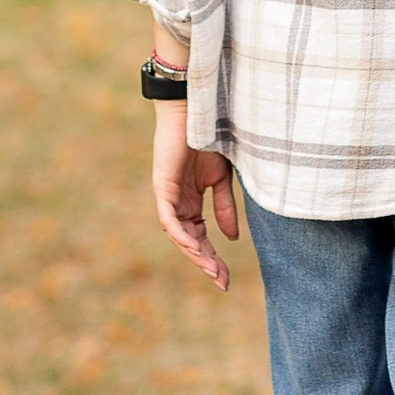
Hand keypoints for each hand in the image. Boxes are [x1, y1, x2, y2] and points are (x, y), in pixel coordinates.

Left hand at [151, 98, 238, 288]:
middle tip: (221, 282)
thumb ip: (225, 208)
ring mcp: (168, 198)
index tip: (226, 279)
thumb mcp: (223, 180)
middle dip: (205, 263)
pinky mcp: (162, 188)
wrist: (198, 112)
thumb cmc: (209, 140)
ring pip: (178, 236)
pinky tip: (195, 248)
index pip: (202, 237)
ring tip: (211, 270)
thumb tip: (232, 239)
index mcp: (191, 203)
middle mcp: (177, 205)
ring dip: (195, 254)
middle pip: (190, 242)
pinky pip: (169, 219)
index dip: (213, 258)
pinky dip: (181, 235)